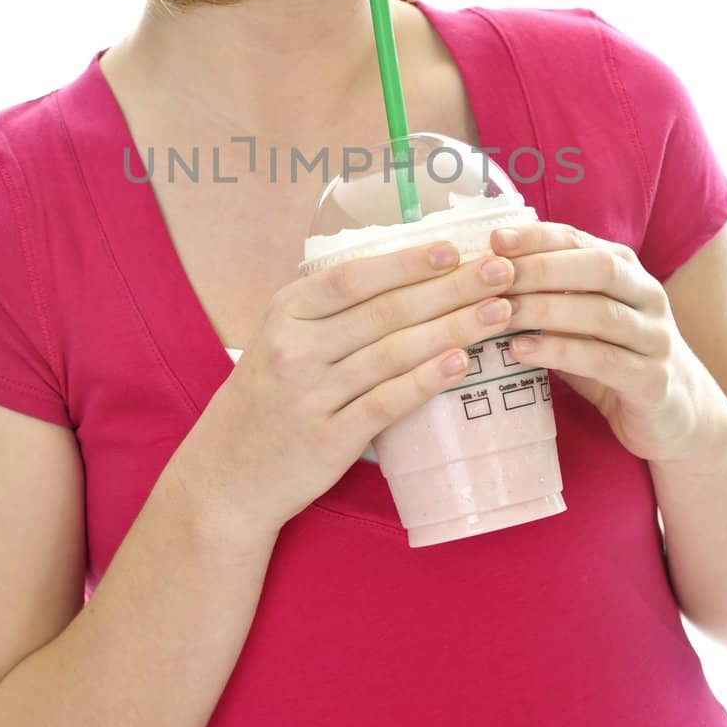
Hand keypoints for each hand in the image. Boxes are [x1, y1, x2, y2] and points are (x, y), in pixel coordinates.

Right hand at [172, 236, 523, 539]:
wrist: (226, 476)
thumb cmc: (265, 397)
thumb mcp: (278, 336)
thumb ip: (327, 305)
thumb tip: (401, 265)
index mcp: (286, 312)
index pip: (355, 278)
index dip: (407, 262)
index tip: (455, 250)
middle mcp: (295, 348)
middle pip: (386, 311)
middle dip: (451, 288)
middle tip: (500, 273)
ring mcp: (311, 394)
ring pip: (394, 353)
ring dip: (454, 329)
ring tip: (499, 313)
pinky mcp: (329, 439)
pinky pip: (387, 402)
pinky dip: (427, 380)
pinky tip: (462, 363)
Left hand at [488, 218, 717, 466]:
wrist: (673, 413)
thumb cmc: (613, 357)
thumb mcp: (583, 318)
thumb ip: (550, 293)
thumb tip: (485, 271)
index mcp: (627, 270)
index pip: (580, 239)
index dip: (538, 237)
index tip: (496, 239)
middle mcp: (647, 295)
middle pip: (597, 268)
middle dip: (540, 269)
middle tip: (491, 278)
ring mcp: (655, 338)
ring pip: (600, 314)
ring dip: (543, 310)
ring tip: (497, 314)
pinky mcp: (653, 380)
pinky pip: (604, 360)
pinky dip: (559, 352)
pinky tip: (522, 350)